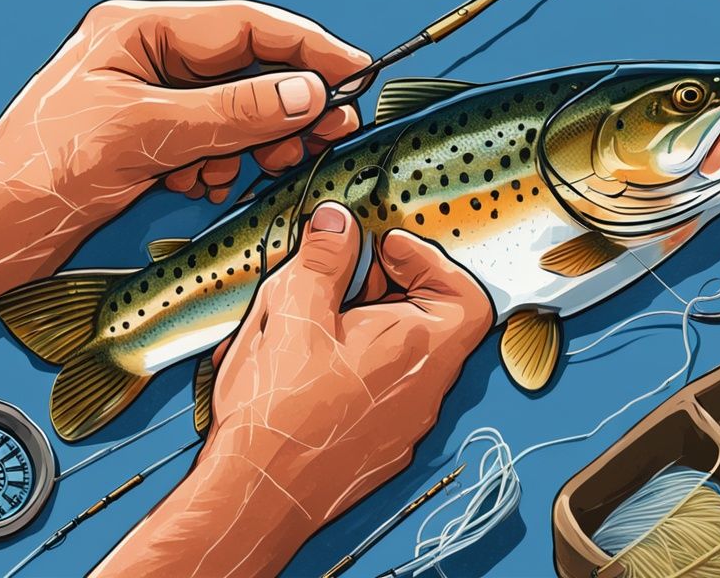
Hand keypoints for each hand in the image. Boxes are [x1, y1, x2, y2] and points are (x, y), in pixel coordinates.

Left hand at [0, 0, 368, 218]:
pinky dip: (222, 164)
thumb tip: (305, 94)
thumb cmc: (44, 167)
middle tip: (326, 131)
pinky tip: (205, 183)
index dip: (305, 47)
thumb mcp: (148, 131)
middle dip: (286, 105)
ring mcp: (151, 102)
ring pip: (234, 113)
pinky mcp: (151, 140)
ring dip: (254, 142)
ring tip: (262, 167)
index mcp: (139, 31)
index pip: (244, 27)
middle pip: (245, 71)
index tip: (352, 69)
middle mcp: (149, 60)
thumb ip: (234, 112)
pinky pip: (212, 143)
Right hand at [93, 203, 492, 577]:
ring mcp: (402, 424)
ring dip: (358, 328)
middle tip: (335, 281)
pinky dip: (349, 365)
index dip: (428, 261)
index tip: (383, 249)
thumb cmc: (278, 410)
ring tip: (304, 323)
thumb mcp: (293, 309)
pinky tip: (299, 365)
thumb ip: (323, 259)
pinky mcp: (376, 446)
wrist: (256, 496)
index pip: (464, 294)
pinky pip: (375, 391)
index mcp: (418, 348)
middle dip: (380, 289)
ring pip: (395, 356)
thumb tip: (338, 223)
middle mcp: (423, 390)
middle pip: (428, 320)